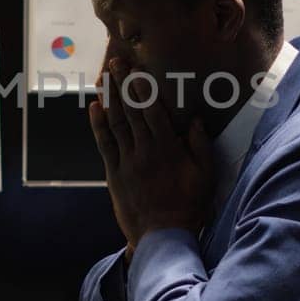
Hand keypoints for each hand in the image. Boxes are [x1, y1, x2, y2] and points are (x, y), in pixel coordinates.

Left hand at [88, 60, 213, 253]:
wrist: (162, 236)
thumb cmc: (189, 206)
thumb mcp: (205, 176)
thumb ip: (200, 146)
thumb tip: (195, 119)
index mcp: (168, 149)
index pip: (154, 111)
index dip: (144, 88)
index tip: (138, 71)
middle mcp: (146, 151)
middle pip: (133, 112)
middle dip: (124, 86)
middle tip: (116, 64)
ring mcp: (128, 162)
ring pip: (116, 123)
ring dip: (110, 99)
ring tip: (104, 78)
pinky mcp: (114, 174)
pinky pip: (104, 144)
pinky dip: (98, 125)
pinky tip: (94, 108)